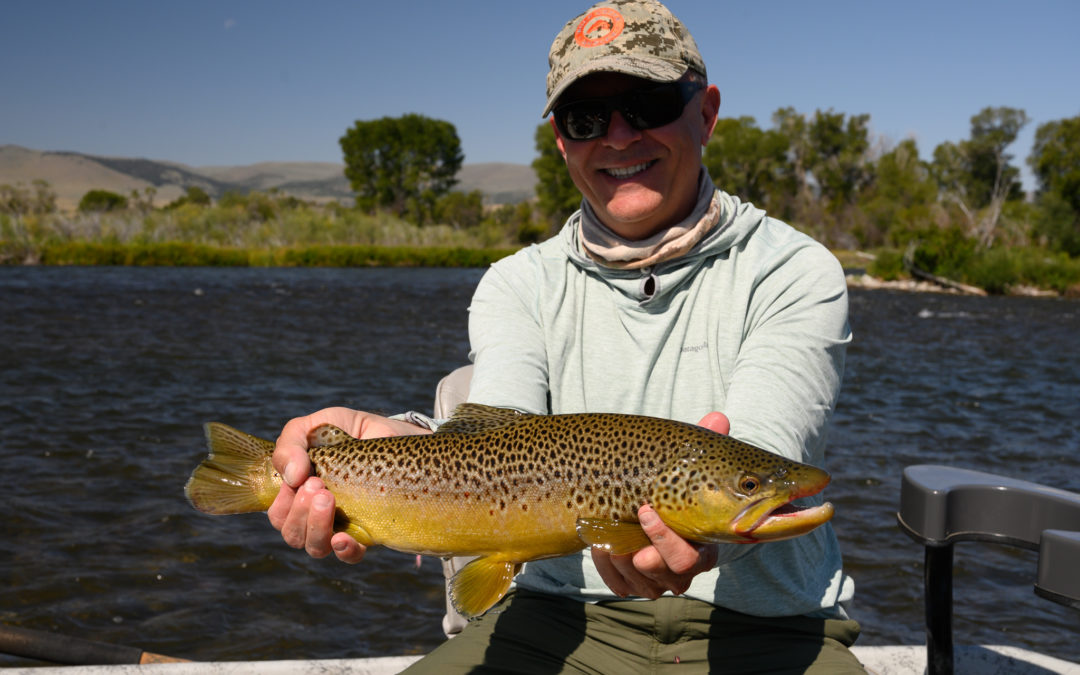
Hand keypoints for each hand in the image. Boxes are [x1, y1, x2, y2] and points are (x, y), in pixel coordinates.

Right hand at [267, 407, 429, 562]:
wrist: (395, 431)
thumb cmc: (350, 430)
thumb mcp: (317, 425)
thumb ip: (291, 442)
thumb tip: (291, 476)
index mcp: (301, 492)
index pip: (279, 515)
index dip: (283, 503)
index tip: (303, 478)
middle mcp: (319, 514)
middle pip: (293, 534)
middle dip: (300, 512)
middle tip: (319, 486)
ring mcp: (344, 525)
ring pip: (316, 547)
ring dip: (316, 527)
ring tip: (330, 499)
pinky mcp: (371, 531)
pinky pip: (352, 556)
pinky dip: (343, 550)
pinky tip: (343, 538)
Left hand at [591, 411, 729, 597]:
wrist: (636, 503)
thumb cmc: (668, 483)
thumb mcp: (685, 464)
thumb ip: (704, 444)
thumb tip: (719, 418)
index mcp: (704, 545)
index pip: (692, 559)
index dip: (666, 539)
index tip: (645, 509)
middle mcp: (686, 569)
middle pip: (670, 578)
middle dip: (645, 551)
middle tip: (625, 521)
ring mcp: (661, 580)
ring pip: (641, 582)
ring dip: (618, 550)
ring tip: (610, 523)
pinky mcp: (636, 585)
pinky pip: (619, 585)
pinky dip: (605, 563)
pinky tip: (602, 541)